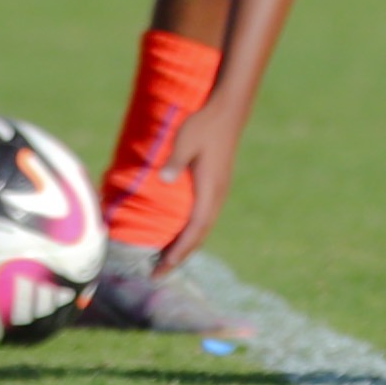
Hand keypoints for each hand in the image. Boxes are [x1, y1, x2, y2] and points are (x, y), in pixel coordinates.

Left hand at [151, 88, 252, 272]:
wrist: (228, 111)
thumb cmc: (204, 124)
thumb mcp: (186, 140)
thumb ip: (175, 161)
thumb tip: (164, 179)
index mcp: (209, 189)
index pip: (194, 229)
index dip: (179, 250)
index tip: (163, 267)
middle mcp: (216, 195)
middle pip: (199, 235)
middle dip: (180, 256)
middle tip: (158, 273)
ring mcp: (218, 191)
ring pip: (203, 227)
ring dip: (186, 245)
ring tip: (166, 259)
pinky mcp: (217, 185)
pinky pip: (204, 217)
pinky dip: (192, 232)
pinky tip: (180, 233)